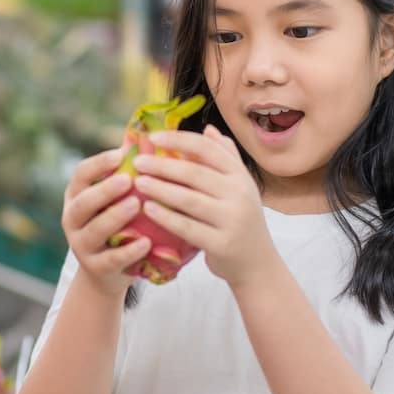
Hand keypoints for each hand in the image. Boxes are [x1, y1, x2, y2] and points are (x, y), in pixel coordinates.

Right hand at [61, 147, 149, 296]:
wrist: (106, 272)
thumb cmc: (117, 225)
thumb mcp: (113, 201)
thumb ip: (125, 177)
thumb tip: (151, 141)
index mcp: (77, 196)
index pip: (81, 175)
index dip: (99, 164)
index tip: (121, 154)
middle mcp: (73, 219)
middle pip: (84, 203)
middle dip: (105, 190)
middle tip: (129, 180)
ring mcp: (81, 245)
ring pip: (95, 230)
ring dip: (115, 216)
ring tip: (137, 205)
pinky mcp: (96, 268)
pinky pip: (111, 259)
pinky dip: (128, 251)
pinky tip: (146, 242)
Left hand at [134, 125, 272, 287]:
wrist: (256, 264)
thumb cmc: (240, 220)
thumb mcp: (239, 186)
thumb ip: (225, 157)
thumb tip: (208, 129)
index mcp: (240, 175)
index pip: (207, 149)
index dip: (178, 139)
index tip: (152, 137)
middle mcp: (239, 194)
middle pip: (195, 173)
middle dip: (163, 165)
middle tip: (138, 162)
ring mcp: (232, 220)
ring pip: (189, 199)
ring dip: (160, 188)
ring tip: (138, 182)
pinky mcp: (221, 244)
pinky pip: (187, 227)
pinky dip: (165, 217)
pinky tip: (147, 209)